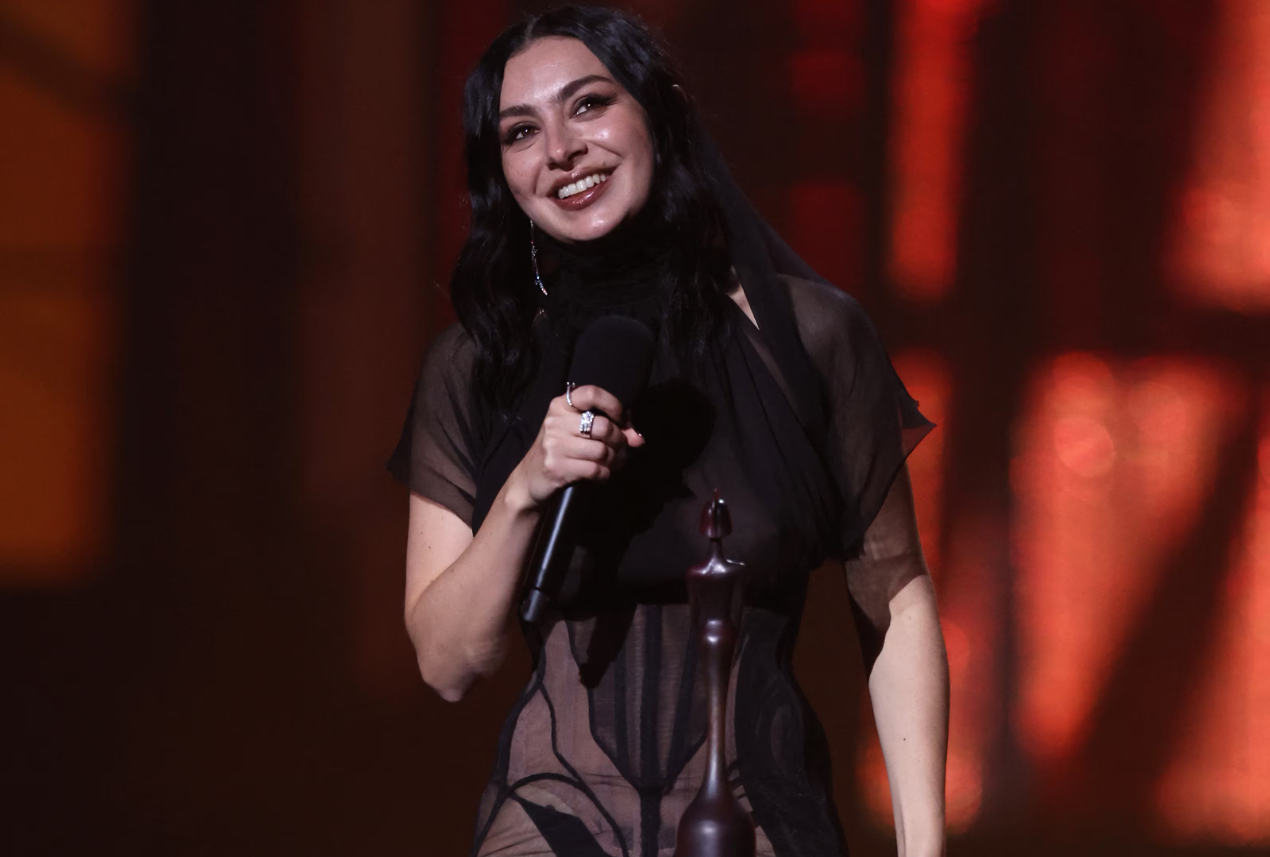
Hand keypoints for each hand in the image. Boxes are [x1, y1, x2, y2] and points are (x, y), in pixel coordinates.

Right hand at [510, 384, 644, 507]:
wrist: (530, 478)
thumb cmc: (560, 450)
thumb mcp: (577, 432)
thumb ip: (608, 429)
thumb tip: (638, 439)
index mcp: (560, 406)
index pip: (591, 393)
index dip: (613, 404)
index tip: (622, 419)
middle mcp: (555, 421)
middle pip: (603, 427)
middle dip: (619, 441)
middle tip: (620, 449)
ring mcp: (554, 445)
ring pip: (602, 451)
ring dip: (614, 461)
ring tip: (611, 463)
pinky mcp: (557, 467)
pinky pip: (595, 470)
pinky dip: (604, 475)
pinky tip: (600, 474)